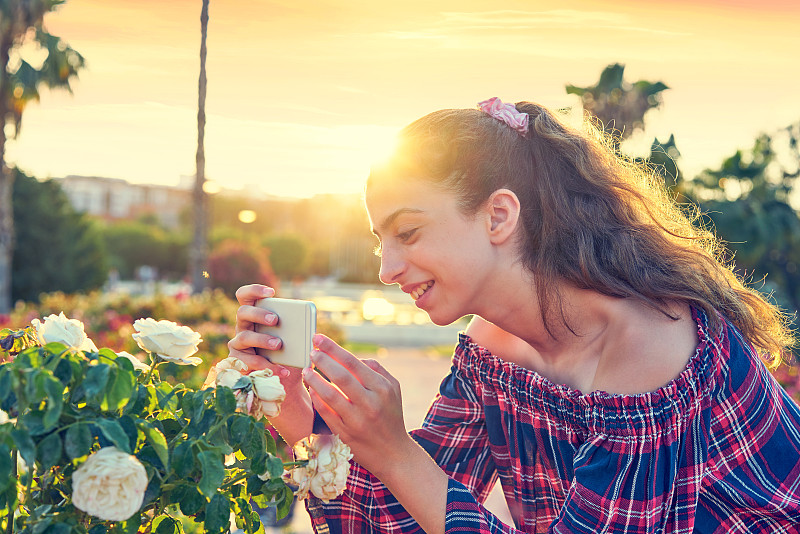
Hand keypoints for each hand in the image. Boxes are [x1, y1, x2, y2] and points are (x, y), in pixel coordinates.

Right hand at [226, 284, 311, 443]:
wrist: (287, 379)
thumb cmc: (289, 352)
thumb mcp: (294, 338)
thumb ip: (297, 329)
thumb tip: (310, 328)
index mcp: (255, 315)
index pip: (245, 296)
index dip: (254, 290)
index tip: (271, 292)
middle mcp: (243, 326)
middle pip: (243, 312)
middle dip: (259, 314)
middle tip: (276, 319)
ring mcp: (238, 344)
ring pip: (244, 337)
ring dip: (262, 339)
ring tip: (279, 344)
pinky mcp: (238, 362)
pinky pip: (249, 362)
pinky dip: (267, 365)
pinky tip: (283, 370)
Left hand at [302, 334, 412, 478]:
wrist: (394, 454)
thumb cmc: (391, 416)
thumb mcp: (393, 389)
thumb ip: (377, 369)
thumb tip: (354, 357)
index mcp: (382, 388)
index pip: (353, 362)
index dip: (333, 348)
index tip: (318, 338)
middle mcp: (371, 403)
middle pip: (341, 376)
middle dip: (323, 360)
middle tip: (311, 351)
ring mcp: (358, 420)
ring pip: (331, 395)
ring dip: (315, 380)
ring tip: (306, 370)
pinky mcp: (346, 434)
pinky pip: (327, 414)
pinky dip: (317, 400)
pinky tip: (311, 390)